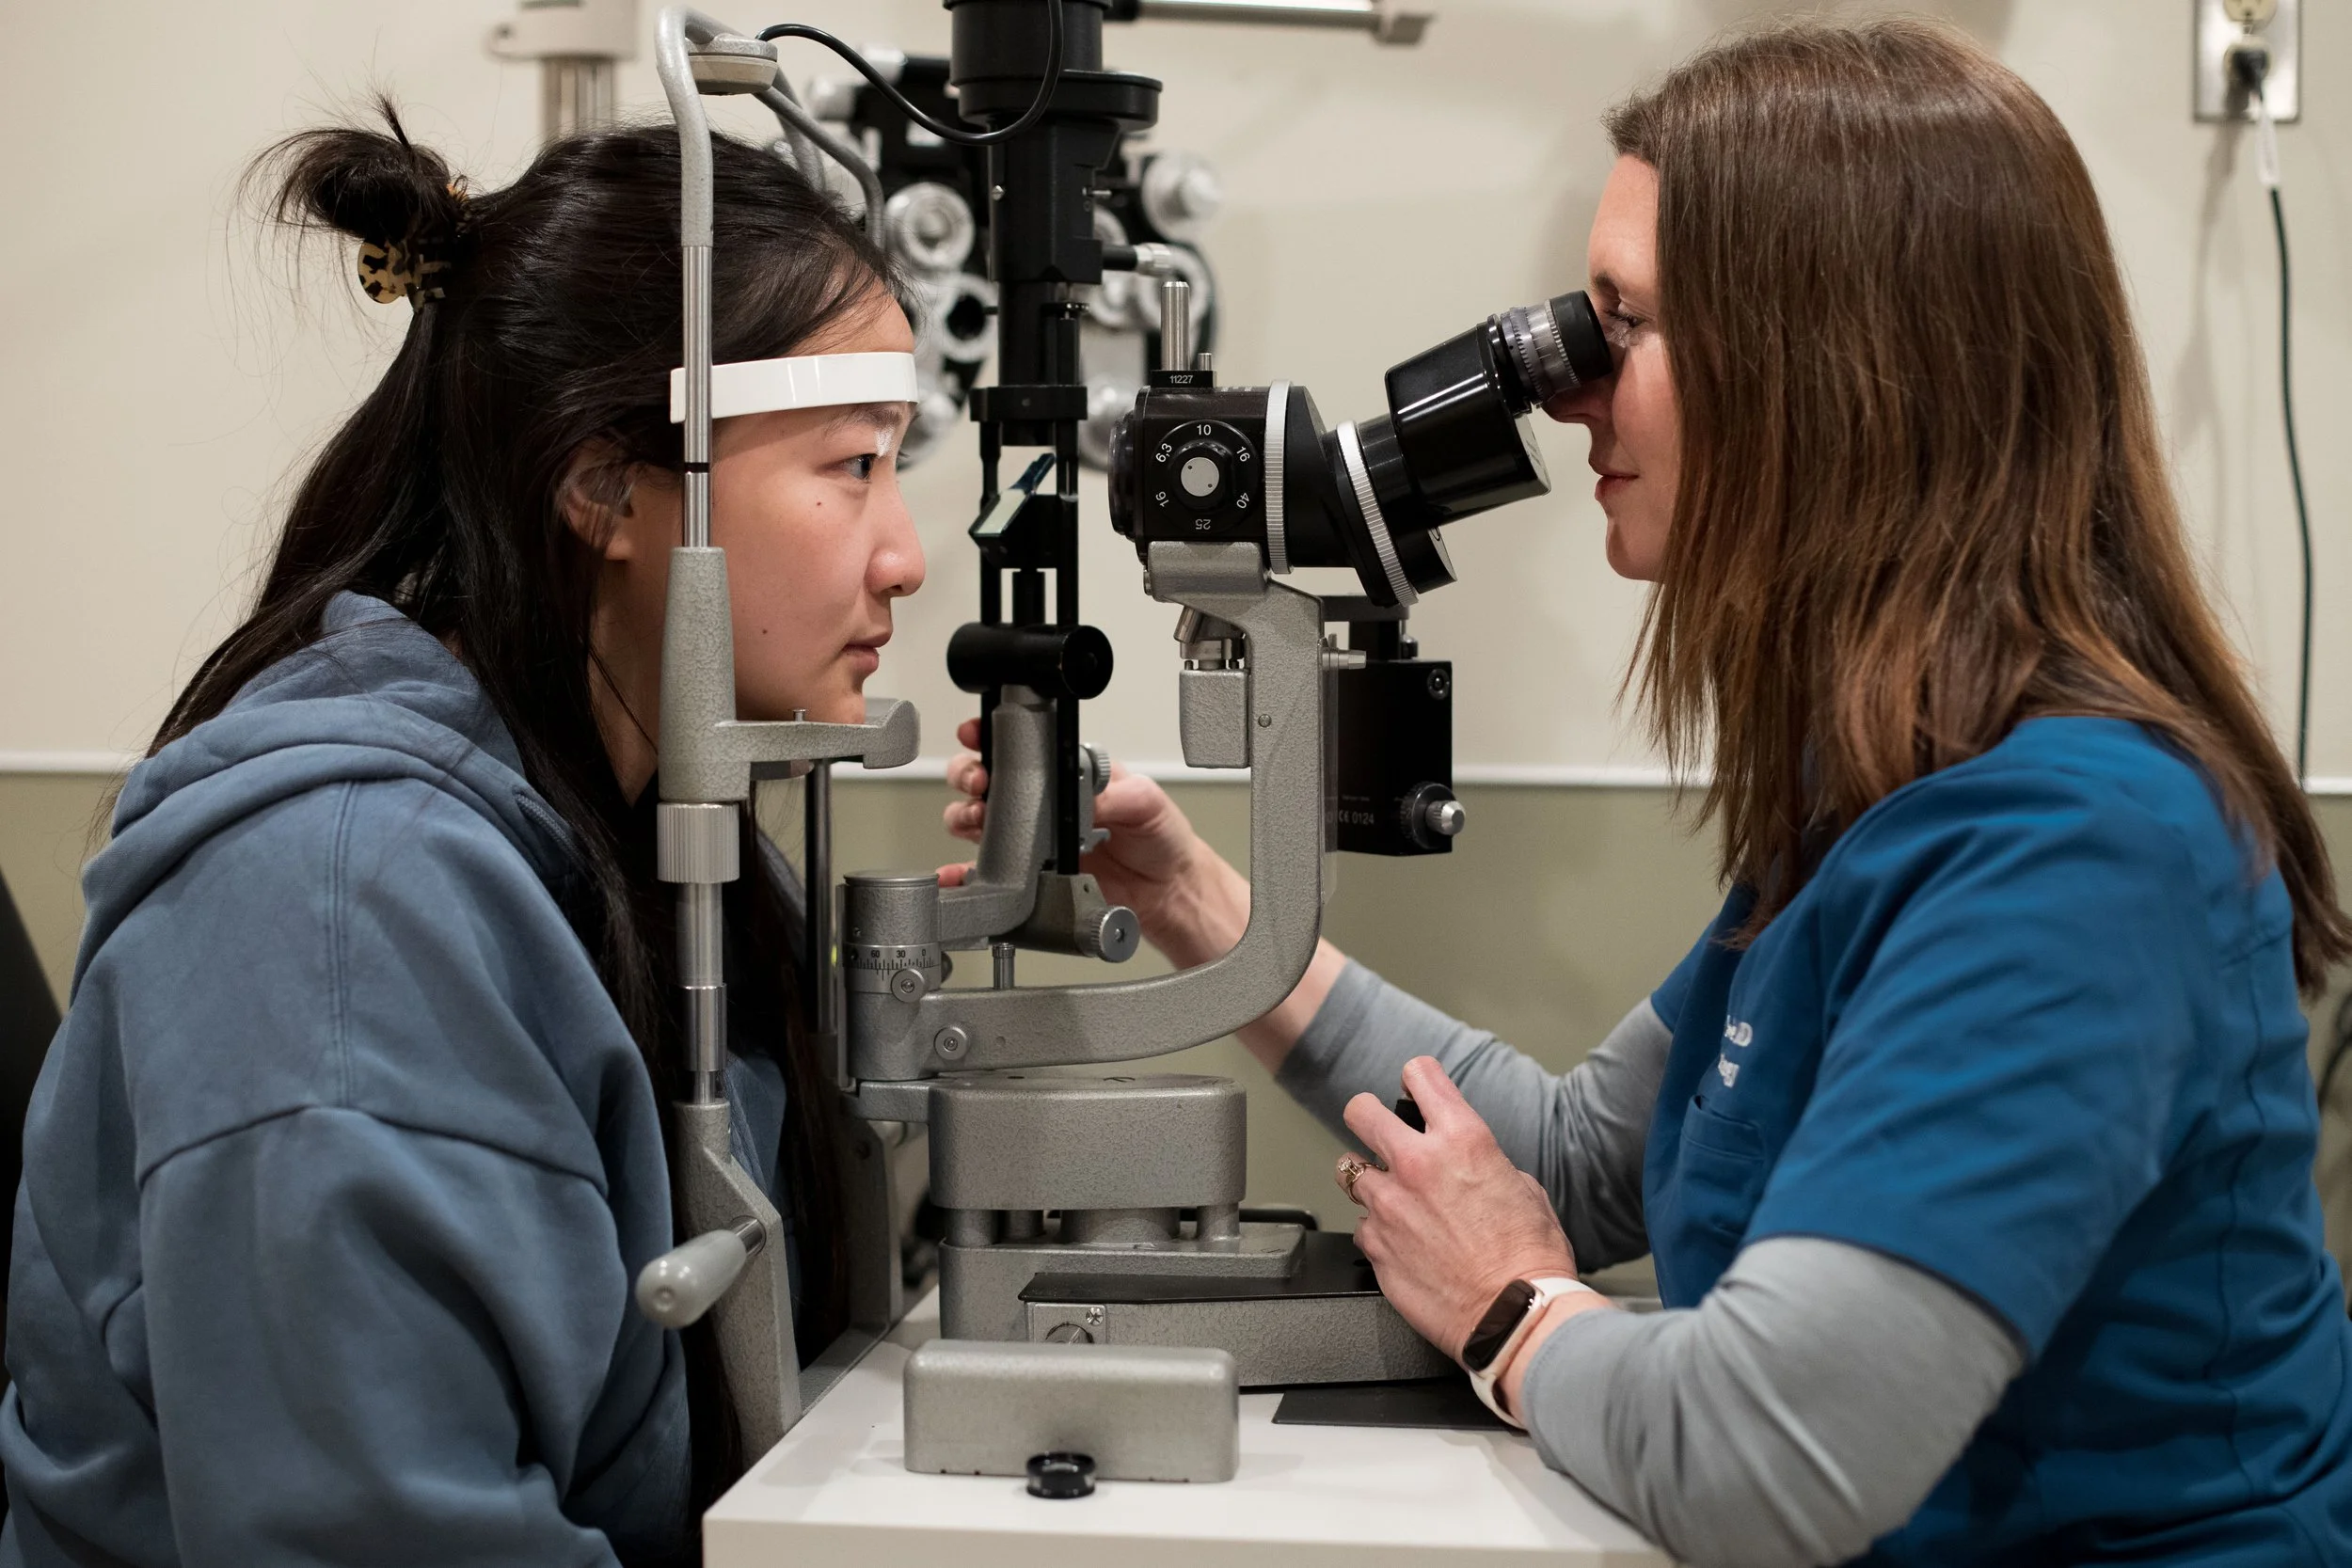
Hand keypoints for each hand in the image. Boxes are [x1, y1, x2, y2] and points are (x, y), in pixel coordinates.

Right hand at [938, 716, 1239, 965]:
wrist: (1165, 892)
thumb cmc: (1159, 838)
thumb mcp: (1147, 802)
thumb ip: (1117, 794)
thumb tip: (1088, 794)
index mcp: (1067, 774)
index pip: (1021, 749)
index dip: (991, 737)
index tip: (977, 734)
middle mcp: (1042, 803)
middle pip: (985, 778)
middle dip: (969, 774)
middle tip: (979, 782)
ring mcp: (1031, 838)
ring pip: (976, 819)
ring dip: (964, 815)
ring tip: (975, 820)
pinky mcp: (1027, 873)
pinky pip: (984, 870)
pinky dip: (962, 871)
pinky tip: (956, 871)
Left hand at [1342, 1056, 1583, 1362]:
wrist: (1516, 1318)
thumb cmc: (1531, 1263)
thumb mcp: (1527, 1193)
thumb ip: (1489, 1169)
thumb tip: (1477, 1172)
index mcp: (1462, 1140)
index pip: (1421, 1076)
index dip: (1418, 1079)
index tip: (1416, 1087)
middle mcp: (1417, 1165)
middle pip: (1361, 1111)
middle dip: (1369, 1117)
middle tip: (1378, 1130)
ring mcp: (1389, 1206)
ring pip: (1350, 1171)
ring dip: (1369, 1181)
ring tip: (1392, 1198)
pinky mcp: (1376, 1246)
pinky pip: (1363, 1226)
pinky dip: (1377, 1230)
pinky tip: (1402, 1242)